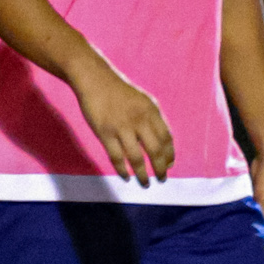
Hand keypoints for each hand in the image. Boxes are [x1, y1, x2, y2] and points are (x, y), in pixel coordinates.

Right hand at [73, 60, 173, 183]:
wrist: (94, 78)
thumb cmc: (118, 91)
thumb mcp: (142, 101)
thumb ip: (152, 120)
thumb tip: (162, 145)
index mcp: (151, 111)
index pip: (166, 138)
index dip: (169, 155)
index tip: (169, 166)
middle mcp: (139, 119)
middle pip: (155, 151)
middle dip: (160, 169)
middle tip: (161, 179)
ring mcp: (121, 127)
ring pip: (137, 158)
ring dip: (142, 175)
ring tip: (145, 184)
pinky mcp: (105, 132)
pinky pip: (117, 157)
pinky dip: (123, 170)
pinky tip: (126, 177)